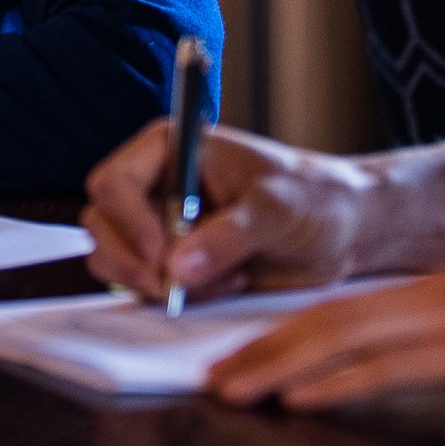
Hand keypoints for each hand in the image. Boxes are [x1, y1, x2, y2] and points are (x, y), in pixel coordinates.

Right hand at [82, 120, 383, 301]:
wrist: (342, 230)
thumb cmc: (315, 197)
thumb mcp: (277, 208)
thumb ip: (229, 234)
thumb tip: (177, 265)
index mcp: (171, 148)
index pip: (114, 181)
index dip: (128, 219)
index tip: (159, 252)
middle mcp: (156, 185)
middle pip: (101, 224)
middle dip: (134, 261)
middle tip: (175, 286)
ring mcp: (158, 227)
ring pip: (114, 260)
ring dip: (157, 283)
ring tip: (223, 278)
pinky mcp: (171, 265)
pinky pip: (144, 288)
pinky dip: (177, 297)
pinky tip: (227, 285)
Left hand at [208, 228, 444, 409]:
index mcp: (443, 291)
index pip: (349, 308)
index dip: (292, 330)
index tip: (250, 352)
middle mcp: (433, 298)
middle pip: (327, 320)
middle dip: (263, 348)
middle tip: (211, 373)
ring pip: (342, 341)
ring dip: (279, 366)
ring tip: (230, 387)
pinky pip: (390, 369)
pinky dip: (337, 383)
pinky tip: (301, 398)